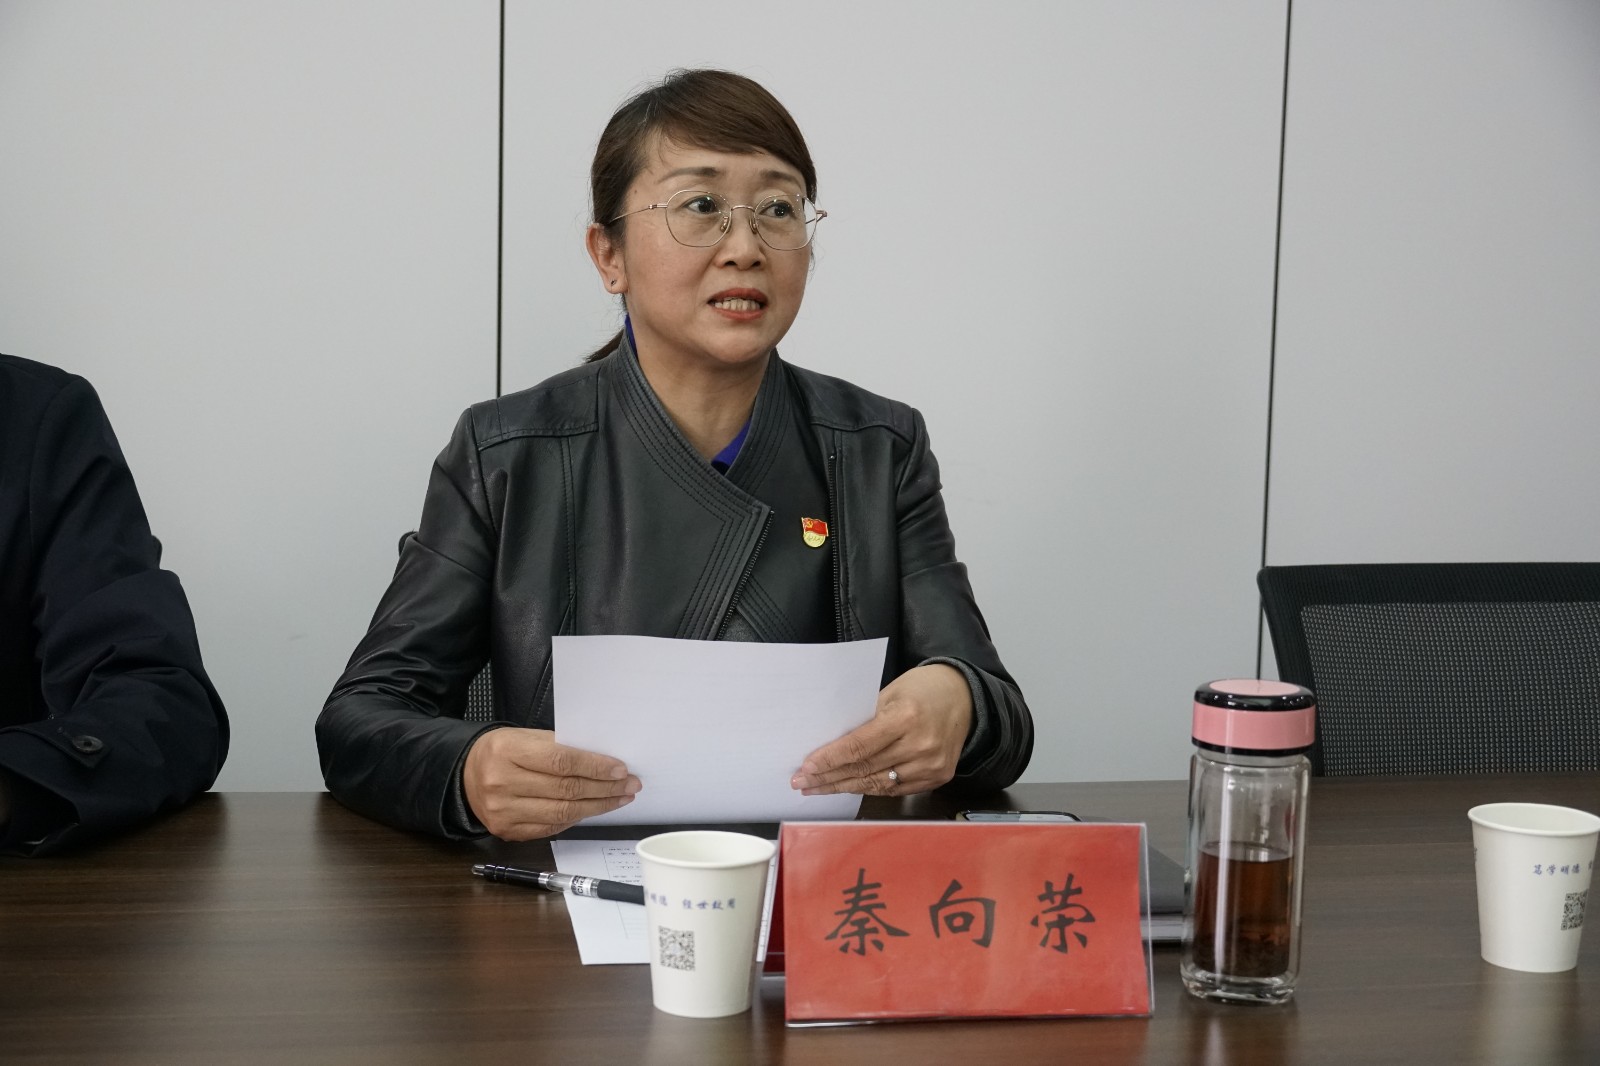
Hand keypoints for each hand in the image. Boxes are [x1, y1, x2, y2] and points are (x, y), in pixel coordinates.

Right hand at [463, 727, 640, 840]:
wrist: (465, 775)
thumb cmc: (502, 751)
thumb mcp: (525, 736)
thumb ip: (559, 747)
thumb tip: (603, 761)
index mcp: (508, 751)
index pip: (561, 761)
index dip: (595, 767)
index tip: (620, 769)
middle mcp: (502, 783)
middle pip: (566, 789)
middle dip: (604, 788)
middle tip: (629, 784)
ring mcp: (503, 811)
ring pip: (562, 812)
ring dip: (597, 806)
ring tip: (619, 798)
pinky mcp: (507, 830)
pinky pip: (551, 827)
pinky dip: (576, 818)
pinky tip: (592, 809)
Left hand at [789, 663, 972, 796]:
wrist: (966, 698)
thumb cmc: (923, 689)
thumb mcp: (890, 692)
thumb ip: (864, 719)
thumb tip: (829, 741)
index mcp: (906, 718)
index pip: (858, 747)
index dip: (829, 760)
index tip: (806, 768)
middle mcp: (920, 746)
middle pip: (864, 769)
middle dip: (829, 778)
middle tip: (801, 783)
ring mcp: (931, 766)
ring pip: (877, 785)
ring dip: (844, 787)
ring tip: (818, 789)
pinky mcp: (937, 778)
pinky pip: (895, 790)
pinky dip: (869, 789)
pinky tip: (848, 787)